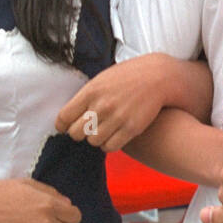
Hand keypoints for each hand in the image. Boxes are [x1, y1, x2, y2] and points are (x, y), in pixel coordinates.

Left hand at [56, 53, 186, 151]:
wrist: (159, 76)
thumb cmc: (129, 76)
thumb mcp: (103, 79)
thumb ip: (87, 96)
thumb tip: (69, 115)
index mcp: (91, 91)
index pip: (64, 118)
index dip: (63, 125)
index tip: (67, 126)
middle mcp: (102, 105)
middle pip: (76, 133)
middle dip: (80, 132)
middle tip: (88, 128)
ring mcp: (117, 118)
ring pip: (93, 141)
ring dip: (96, 138)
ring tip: (104, 130)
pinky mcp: (131, 128)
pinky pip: (110, 147)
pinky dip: (109, 144)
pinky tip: (114, 135)